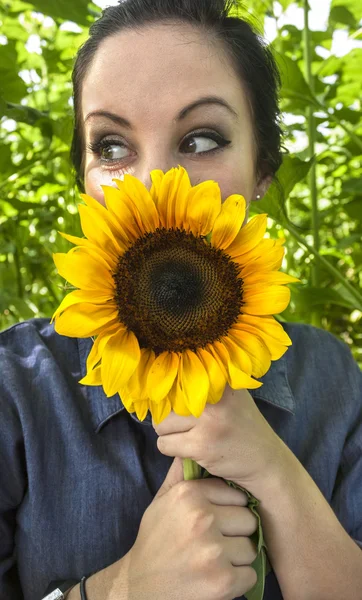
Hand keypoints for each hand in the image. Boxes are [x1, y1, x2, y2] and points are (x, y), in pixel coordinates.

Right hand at [121, 456, 257, 599]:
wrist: (139, 587)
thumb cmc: (155, 541)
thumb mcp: (161, 501)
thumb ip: (180, 474)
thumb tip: (192, 448)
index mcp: (189, 494)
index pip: (235, 494)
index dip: (228, 509)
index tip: (216, 521)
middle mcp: (202, 518)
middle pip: (248, 519)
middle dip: (236, 532)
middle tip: (215, 543)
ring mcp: (213, 550)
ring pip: (251, 547)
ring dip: (237, 558)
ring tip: (215, 561)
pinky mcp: (223, 581)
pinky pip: (251, 575)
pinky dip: (238, 581)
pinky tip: (216, 579)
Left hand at [153, 385, 286, 486]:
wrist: (268, 462)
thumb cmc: (244, 429)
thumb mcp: (231, 397)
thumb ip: (204, 388)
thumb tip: (162, 386)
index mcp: (219, 378)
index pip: (175, 380)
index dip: (173, 397)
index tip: (181, 407)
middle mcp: (213, 395)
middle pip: (165, 404)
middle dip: (171, 419)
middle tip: (189, 428)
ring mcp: (208, 420)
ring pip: (161, 425)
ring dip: (170, 435)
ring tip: (190, 439)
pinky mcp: (202, 444)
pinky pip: (164, 445)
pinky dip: (173, 451)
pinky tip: (193, 451)